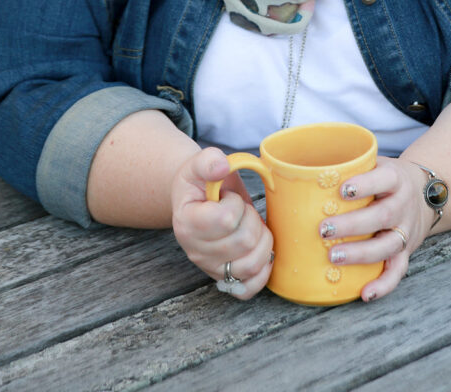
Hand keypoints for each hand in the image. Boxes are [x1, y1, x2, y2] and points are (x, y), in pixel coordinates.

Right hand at [171, 147, 273, 299]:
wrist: (195, 200)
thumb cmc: (199, 182)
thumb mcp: (198, 163)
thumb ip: (209, 160)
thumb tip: (222, 166)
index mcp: (187, 222)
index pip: (226, 219)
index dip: (236, 204)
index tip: (228, 197)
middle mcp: (196, 250)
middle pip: (244, 241)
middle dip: (253, 219)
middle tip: (242, 210)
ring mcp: (210, 267)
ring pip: (252, 264)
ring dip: (263, 241)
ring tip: (252, 227)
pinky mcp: (224, 278)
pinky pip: (247, 289)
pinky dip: (262, 273)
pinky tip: (262, 253)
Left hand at [317, 156, 433, 301]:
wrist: (423, 192)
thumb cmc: (383, 178)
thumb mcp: (373, 162)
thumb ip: (345, 165)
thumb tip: (292, 169)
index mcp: (395, 178)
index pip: (385, 179)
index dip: (365, 184)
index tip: (341, 189)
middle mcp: (403, 205)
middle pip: (383, 215)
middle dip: (353, 225)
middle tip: (324, 229)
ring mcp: (406, 230)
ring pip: (389, 245)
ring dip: (361, 254)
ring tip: (333, 257)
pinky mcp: (406, 251)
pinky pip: (398, 271)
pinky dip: (383, 284)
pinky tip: (364, 293)